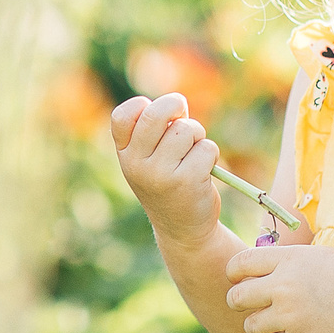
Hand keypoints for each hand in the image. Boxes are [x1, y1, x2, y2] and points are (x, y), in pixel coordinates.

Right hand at [110, 92, 220, 246]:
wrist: (182, 228)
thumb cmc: (169, 182)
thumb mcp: (150, 159)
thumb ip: (155, 130)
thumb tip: (177, 104)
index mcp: (125, 154)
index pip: (122, 115)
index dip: (142, 105)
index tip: (157, 117)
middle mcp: (137, 164)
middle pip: (155, 114)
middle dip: (175, 106)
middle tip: (183, 113)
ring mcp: (160, 174)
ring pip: (186, 130)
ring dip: (197, 136)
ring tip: (193, 154)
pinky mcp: (187, 181)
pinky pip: (206, 148)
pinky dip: (211, 155)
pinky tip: (203, 172)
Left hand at [225, 242, 333, 332]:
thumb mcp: (316, 255)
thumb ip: (285, 259)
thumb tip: (255, 268)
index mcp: (288, 260)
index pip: (240, 263)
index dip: (234, 273)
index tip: (240, 279)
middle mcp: (283, 286)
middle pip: (237, 297)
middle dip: (238, 301)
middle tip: (248, 304)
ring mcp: (289, 315)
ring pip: (249, 324)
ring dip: (256, 324)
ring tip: (272, 321)